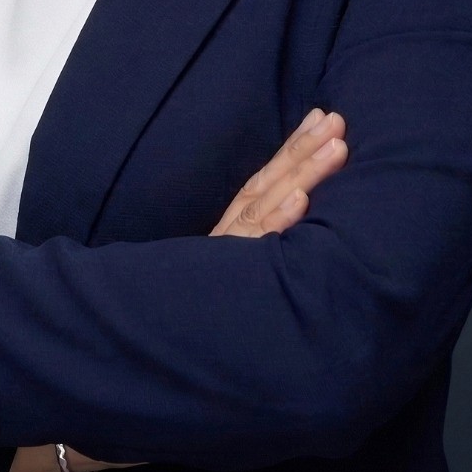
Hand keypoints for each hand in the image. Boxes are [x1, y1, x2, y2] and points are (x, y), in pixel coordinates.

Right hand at [6, 110, 348, 471]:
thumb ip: (248, 245)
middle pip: (267, 184)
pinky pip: (251, 249)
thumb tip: (293, 218)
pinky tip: (299, 200)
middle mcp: (225, 239)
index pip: (262, 182)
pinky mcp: (221, 281)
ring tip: (335, 148)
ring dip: (302, 173)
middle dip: (304, 150)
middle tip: (337, 120)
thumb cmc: (193, 314)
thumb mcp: (224, 274)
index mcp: (227, 233)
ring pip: (265, 207)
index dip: (292, 149)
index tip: (322, 118)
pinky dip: (276, 221)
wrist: (134, 354)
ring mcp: (223, 259)